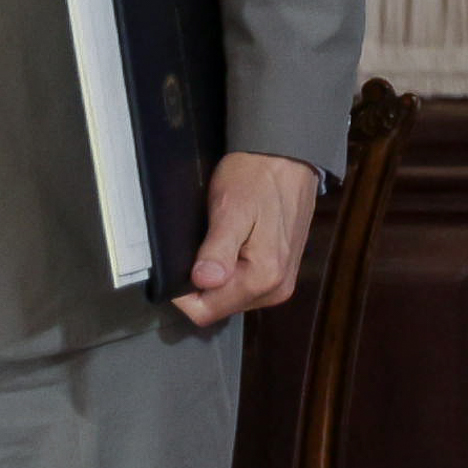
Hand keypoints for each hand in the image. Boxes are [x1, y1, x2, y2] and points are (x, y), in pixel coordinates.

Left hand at [172, 152, 322, 327]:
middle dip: (203, 283)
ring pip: (232, 298)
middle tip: (202, 243)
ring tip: (219, 239)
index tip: (179, 264)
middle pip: (220, 307)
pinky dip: (234, 271)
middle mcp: (278, 288)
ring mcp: (283, 282)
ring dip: (219, 276)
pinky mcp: (284, 271)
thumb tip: (204, 281)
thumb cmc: (256, 177)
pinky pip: (247, 286)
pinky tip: (234, 243)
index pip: (206, 312)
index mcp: (264, 277)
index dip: (183, 294)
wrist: (288, 156)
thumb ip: (218, 249)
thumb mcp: (230, 208)